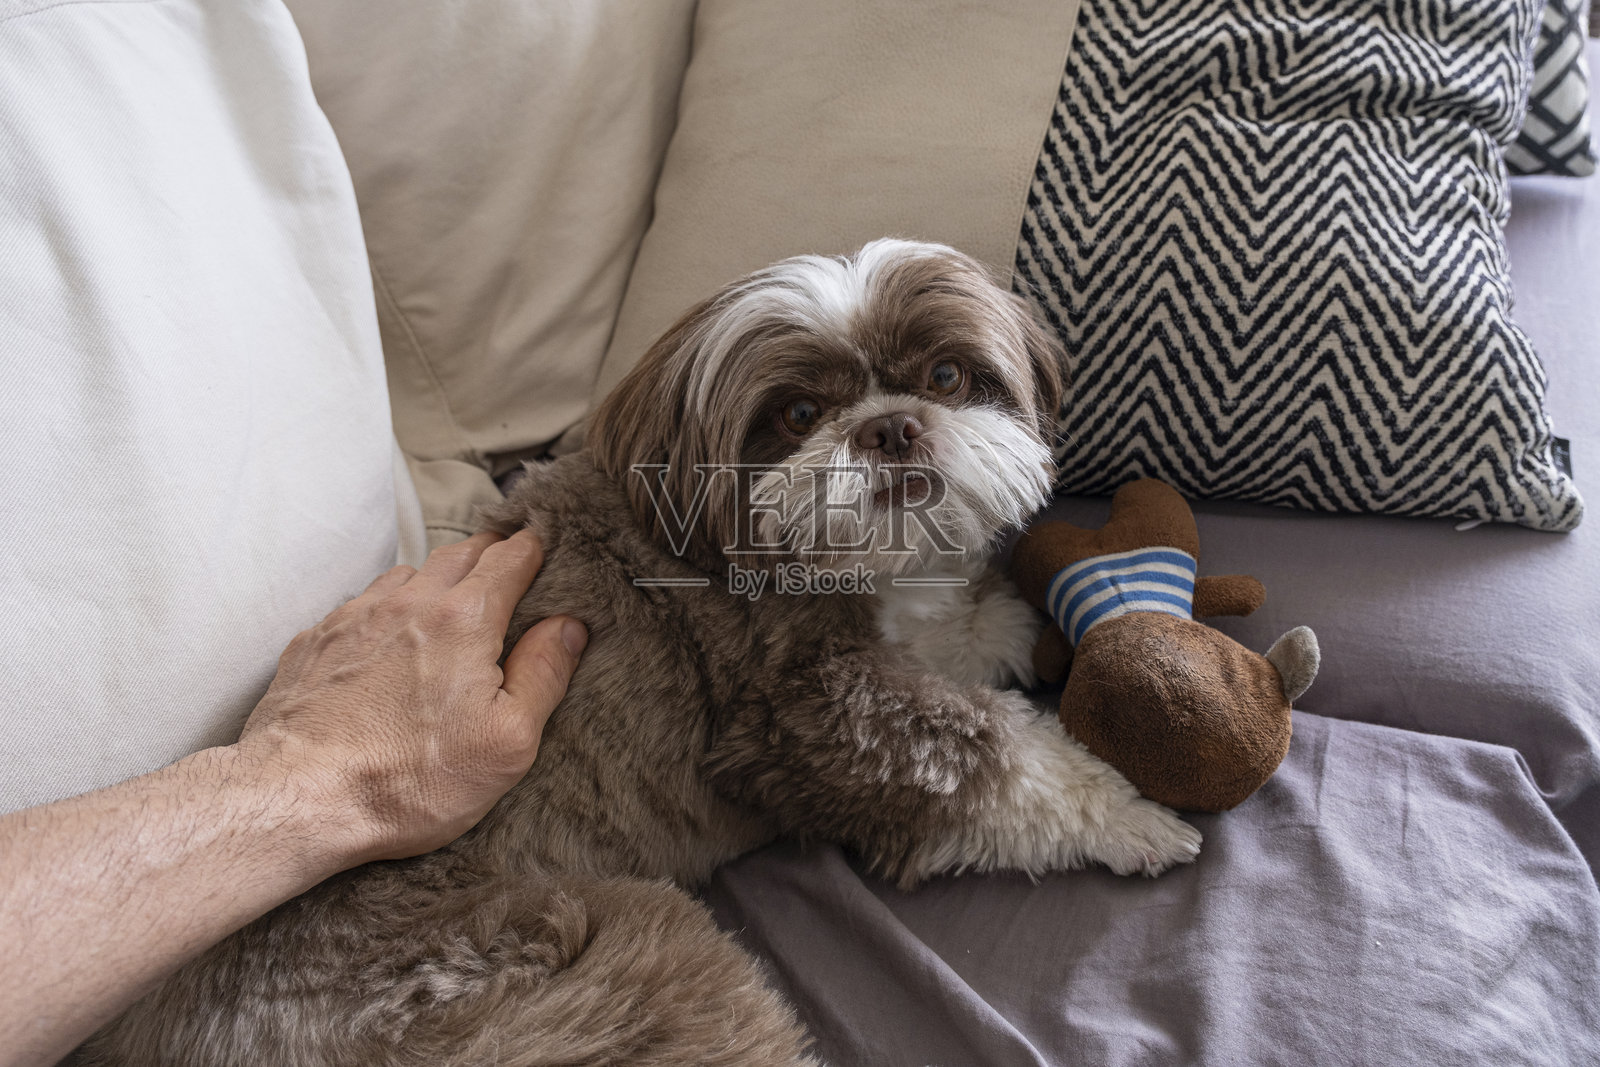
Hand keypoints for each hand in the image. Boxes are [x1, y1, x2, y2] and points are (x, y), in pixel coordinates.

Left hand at [237, 530, 585, 865]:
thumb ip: (544, 674)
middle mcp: (409, 601)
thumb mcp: (508, 741)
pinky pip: (362, 604)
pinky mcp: (315, 640)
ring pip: (409, 574)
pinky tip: (391, 638)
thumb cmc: (409, 780)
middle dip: (491, 551)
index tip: (547, 543)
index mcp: (464, 619)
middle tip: (510, 559)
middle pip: (460, 553)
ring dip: (437, 577)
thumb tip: (568, 626)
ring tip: (451, 599)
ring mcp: (355, 616)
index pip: (510, 557)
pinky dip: (388, 608)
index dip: (535, 546)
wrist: (297, 798)